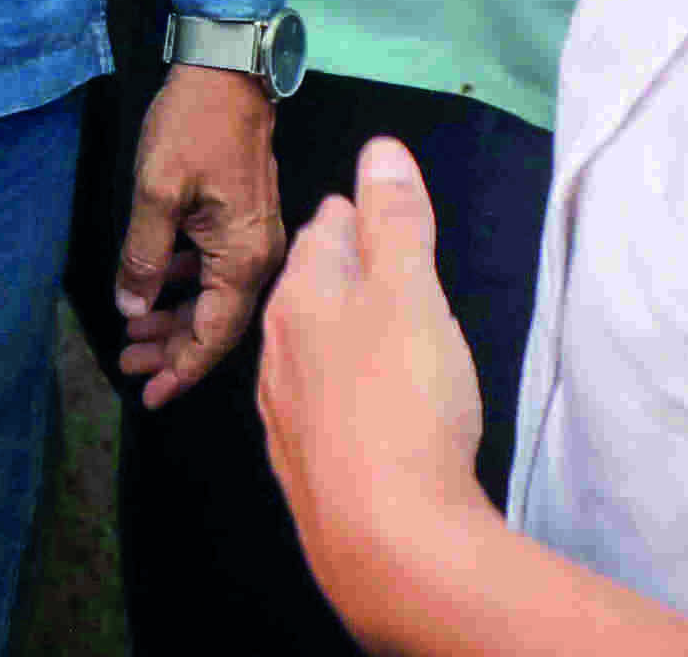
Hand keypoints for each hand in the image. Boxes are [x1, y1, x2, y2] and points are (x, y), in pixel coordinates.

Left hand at [114, 63, 283, 405]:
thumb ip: (145, 256)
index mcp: (245, 256)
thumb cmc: (193, 125)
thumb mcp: (157, 191)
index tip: (149, 397)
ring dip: (175, 317)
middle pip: (215, 322)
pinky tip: (157, 290)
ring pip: (214, 297)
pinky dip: (186, 285)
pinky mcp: (243, 219)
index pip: (213, 334)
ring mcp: (254, 237)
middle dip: (172, 348)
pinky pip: (216, 270)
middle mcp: (259, 255)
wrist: (227, 70)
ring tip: (133, 338)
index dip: (181, 369)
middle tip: (128, 368)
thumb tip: (133, 308)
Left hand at [261, 143, 493, 622]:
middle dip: (333, 269)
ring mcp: (287, 413)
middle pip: (307, 290)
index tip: (362, 204)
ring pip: (305, 350)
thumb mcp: (408, 291)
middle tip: (366, 257)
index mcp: (300, 298)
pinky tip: (358, 403)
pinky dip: (338, 388)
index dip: (349, 213)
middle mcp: (279, 351)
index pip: (321, 233)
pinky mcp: (307, 466)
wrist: (387, 538)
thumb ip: (394, 220)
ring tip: (363, 325)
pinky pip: (319, 405)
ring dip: (331, 331)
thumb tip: (379, 148)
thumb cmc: (402, 400)